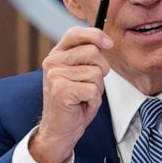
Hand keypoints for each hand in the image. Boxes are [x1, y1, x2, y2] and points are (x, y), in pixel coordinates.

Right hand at [30, 26, 111, 162]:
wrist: (60, 129)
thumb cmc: (74, 102)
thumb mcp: (81, 73)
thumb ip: (89, 57)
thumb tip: (106, 42)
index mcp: (57, 54)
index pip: (75, 33)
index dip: (95, 35)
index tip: (109, 44)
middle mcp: (52, 62)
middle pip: (93, 52)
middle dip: (101, 70)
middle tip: (90, 85)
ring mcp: (55, 76)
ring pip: (95, 73)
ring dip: (97, 89)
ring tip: (83, 97)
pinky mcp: (61, 91)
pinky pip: (93, 90)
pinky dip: (94, 101)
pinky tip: (81, 105)